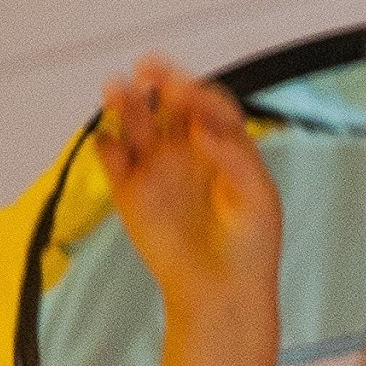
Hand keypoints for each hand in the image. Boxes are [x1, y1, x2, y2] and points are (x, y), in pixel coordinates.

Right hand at [94, 54, 281, 304]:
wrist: (222, 294)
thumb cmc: (250, 250)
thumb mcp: (258, 199)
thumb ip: (233, 157)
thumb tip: (199, 126)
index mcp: (223, 144)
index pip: (207, 103)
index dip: (195, 92)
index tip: (183, 91)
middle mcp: (187, 148)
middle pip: (168, 101)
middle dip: (157, 82)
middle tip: (146, 72)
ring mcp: (157, 165)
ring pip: (136, 121)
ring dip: (125, 102)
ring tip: (117, 91)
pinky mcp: (130, 190)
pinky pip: (113, 157)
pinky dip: (107, 145)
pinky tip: (110, 143)